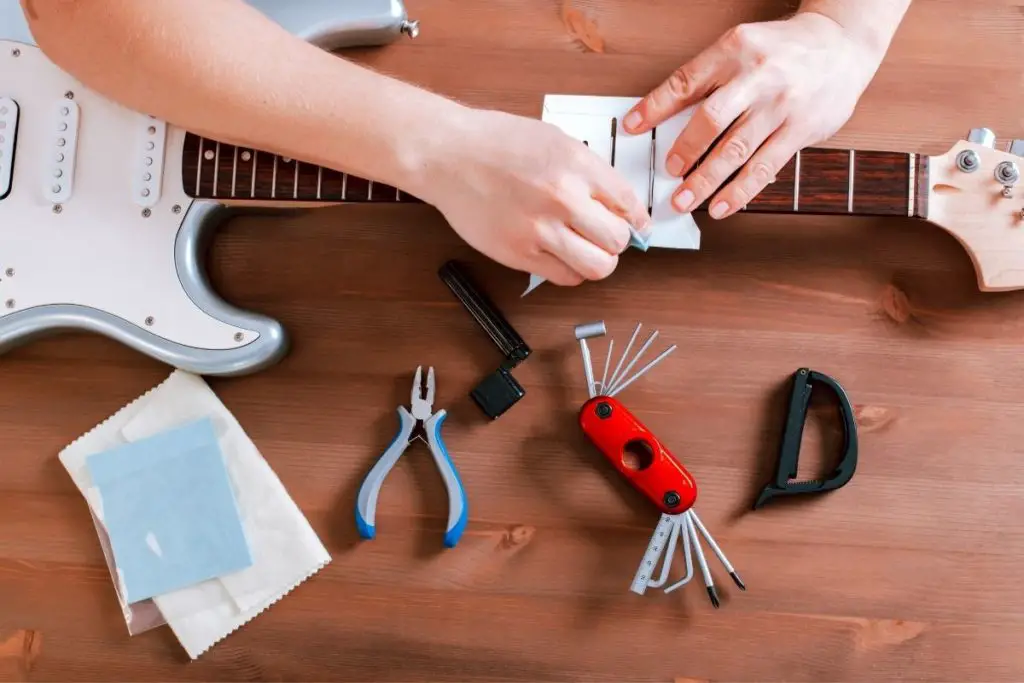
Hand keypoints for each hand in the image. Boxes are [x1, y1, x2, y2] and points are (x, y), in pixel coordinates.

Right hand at [417, 107, 650, 285]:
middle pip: (618, 240)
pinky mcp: (519, 254)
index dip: (637, 220)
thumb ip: (587, 170)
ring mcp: (540, 230)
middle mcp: (562, 198)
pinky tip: (561, 256)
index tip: (637, 226)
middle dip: (616, 241)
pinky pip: (564, 277)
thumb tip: (615, 201)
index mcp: (576, 164)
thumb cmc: (494, 143)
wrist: (448, 155)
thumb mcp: (554, 140)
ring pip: (597, 266)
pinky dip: (570, 271)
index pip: (628, 204)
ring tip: (586, 250)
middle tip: (605, 236)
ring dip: (598, 261)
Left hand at [623, 10, 889, 218]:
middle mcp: (757, 76)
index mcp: (734, 50)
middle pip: (711, 119)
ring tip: (684, 200)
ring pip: (736, 150)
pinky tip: (721, 206)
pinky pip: (764, 167)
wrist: (841, 45)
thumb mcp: (741, 49)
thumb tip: (664, 118)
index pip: (685, 81)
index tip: (631, 128)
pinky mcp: (800, 130)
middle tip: (668, 173)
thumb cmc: (783, 51)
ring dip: (706, 180)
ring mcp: (781, 105)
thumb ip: (708, 80)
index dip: (654, 107)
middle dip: (685, 150)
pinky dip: (739, 192)